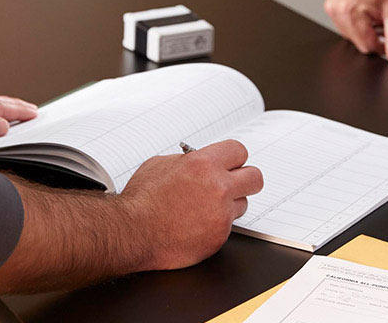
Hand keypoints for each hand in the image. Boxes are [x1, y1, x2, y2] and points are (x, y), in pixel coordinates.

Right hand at [120, 140, 263, 268]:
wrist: (131, 232)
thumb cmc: (142, 199)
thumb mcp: (162, 163)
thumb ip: (188, 159)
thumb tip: (200, 159)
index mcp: (204, 163)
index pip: (239, 151)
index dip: (234, 158)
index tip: (230, 164)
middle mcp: (218, 186)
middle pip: (255, 177)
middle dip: (246, 179)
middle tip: (235, 184)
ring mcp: (220, 214)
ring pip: (242, 204)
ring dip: (230, 205)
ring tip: (207, 208)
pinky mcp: (218, 237)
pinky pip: (228, 227)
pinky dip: (216, 226)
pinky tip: (198, 225)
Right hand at [324, 0, 387, 66]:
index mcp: (349, 10)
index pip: (367, 46)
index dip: (383, 43)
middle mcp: (336, 8)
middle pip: (359, 43)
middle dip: (375, 36)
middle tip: (385, 20)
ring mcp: (331, 6)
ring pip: (353, 37)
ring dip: (367, 32)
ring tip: (377, 15)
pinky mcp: (331, 6)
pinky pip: (347, 28)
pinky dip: (360, 25)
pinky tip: (367, 13)